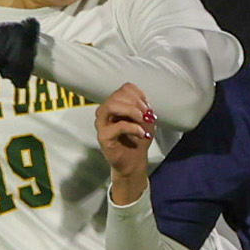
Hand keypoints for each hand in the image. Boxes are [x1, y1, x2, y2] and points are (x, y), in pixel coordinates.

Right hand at [97, 83, 156, 203]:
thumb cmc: (138, 139)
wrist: (134, 161)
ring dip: (131, 111)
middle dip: (136, 103)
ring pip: (111, 105)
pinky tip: (141, 133)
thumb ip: (144, 108)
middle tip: (146, 114)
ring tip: (142, 120)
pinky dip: (132, 127)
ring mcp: (101, 123)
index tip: (148, 106)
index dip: (138, 94)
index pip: (125, 88)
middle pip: (117, 95)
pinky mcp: (103, 136)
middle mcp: (105, 111)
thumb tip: (143, 102)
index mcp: (116, 104)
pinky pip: (117, 126)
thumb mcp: (145, 120)